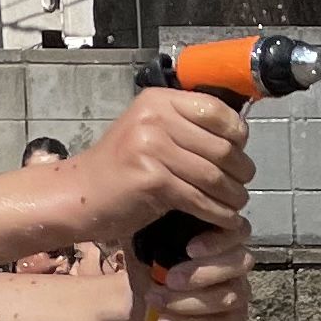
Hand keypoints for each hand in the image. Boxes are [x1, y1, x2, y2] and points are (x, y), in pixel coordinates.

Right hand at [67, 89, 253, 254]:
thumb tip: (237, 137)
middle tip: (240, 185)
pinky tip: (224, 219)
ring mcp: (152, 148)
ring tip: (235, 204)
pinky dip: (218, 213)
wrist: (80, 193)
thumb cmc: (120, 167)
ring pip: (213, 175)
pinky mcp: (152, 180)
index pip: (216, 110)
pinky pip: (199, 199)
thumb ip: (185, 128)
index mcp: (158, 101)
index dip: (238, 134)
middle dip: (240, 171)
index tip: (239, 152)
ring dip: (232, 195)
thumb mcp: (151, 133)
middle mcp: (155, 118)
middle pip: (220, 146)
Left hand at [144, 214, 255, 320]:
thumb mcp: (145, 239)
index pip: (238, 231)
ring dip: (189, 301)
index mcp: (220, 237)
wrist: (140, 301)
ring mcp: (239, 293)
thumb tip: (152, 207)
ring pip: (229, 297)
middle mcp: (237, 264)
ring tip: (156, 300)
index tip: (189, 249)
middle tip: (168, 279)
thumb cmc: (148, 264)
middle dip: (203, 273)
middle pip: (240, 263)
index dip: (218, 240)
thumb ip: (154, 222)